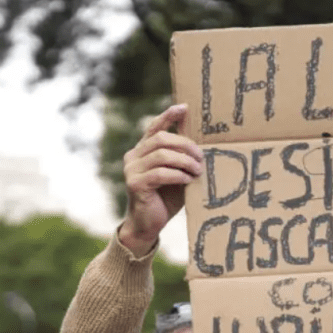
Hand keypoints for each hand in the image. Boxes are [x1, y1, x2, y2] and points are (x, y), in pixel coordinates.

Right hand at [118, 104, 203, 255]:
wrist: (148, 225)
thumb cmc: (165, 199)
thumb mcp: (176, 173)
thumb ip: (180, 157)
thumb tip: (201, 141)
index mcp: (142, 150)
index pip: (154, 127)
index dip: (168, 116)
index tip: (184, 108)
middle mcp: (133, 156)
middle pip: (161, 139)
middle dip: (185, 145)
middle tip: (201, 157)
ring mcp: (131, 170)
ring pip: (162, 155)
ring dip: (184, 161)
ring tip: (197, 170)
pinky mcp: (135, 184)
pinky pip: (160, 173)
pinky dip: (177, 175)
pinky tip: (187, 180)